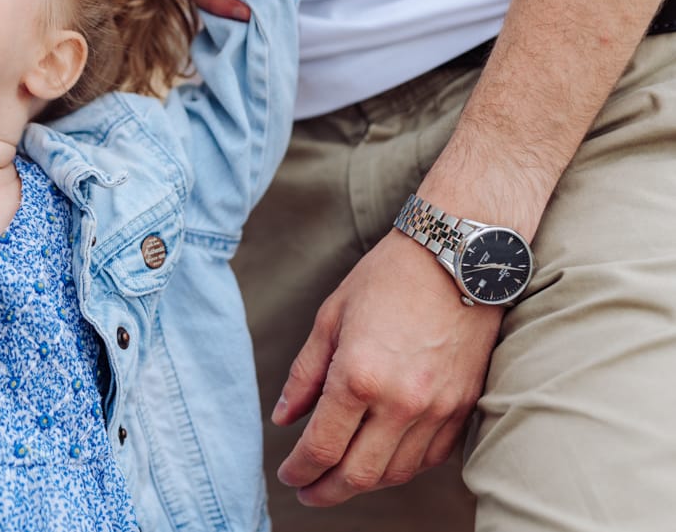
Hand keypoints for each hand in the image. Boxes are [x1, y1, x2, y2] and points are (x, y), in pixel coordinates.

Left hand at [271, 231, 501, 505]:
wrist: (458, 258)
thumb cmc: (387, 278)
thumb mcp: (330, 317)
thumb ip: (304, 374)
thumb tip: (283, 418)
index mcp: (358, 376)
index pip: (322, 447)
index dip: (300, 470)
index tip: (288, 475)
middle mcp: (401, 401)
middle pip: (358, 474)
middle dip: (326, 491)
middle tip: (308, 491)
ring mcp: (438, 409)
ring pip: (395, 473)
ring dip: (363, 483)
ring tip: (340, 476)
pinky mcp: (464, 407)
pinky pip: (430, 458)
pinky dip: (402, 468)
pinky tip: (382, 459)